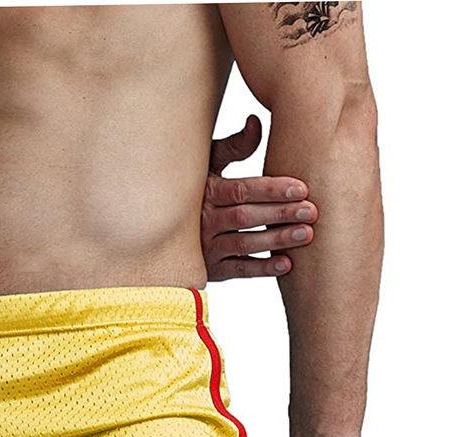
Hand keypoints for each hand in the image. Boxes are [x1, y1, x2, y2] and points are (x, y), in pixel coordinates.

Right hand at [202, 114, 317, 279]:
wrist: (168, 230)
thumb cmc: (196, 191)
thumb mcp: (207, 165)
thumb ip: (232, 147)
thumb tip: (255, 122)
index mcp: (206, 193)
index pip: (242, 190)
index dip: (272, 189)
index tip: (302, 187)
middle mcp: (204, 221)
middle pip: (245, 217)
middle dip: (280, 214)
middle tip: (312, 211)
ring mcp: (206, 248)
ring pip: (243, 244)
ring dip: (276, 240)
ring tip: (306, 234)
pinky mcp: (212, 270)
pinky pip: (238, 270)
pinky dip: (262, 269)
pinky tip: (286, 264)